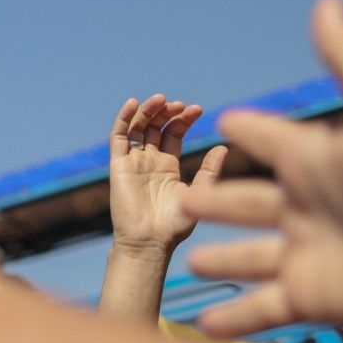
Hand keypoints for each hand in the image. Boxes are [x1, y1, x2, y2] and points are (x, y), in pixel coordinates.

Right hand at [107, 95, 225, 253]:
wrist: (149, 242)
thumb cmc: (174, 225)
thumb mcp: (198, 193)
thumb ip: (209, 171)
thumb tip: (223, 147)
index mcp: (168, 166)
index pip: (173, 133)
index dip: (183, 119)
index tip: (198, 110)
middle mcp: (149, 160)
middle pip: (155, 125)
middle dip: (167, 112)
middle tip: (180, 106)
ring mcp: (133, 160)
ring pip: (137, 126)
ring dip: (148, 110)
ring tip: (162, 100)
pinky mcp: (118, 164)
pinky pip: (118, 136)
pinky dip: (123, 118)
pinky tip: (134, 103)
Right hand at [182, 0, 342, 336]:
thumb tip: (326, 0)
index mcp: (314, 161)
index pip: (269, 139)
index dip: (247, 130)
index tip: (223, 121)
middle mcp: (305, 208)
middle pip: (245, 202)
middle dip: (214, 201)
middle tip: (182, 198)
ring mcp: (306, 256)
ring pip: (247, 258)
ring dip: (221, 261)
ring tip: (189, 262)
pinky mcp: (312, 298)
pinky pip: (261, 308)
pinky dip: (232, 320)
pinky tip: (203, 327)